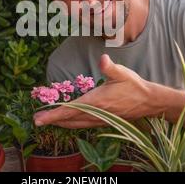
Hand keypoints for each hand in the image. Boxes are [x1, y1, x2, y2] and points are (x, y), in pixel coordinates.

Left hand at [33, 54, 167, 127]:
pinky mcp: (103, 121)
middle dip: (52, 120)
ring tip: (47, 121)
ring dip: (61, 123)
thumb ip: (110, 67)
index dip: (53, 115)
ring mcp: (99, 119)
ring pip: (75, 124)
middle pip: (69, 119)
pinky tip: (67, 122)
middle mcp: (96, 113)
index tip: (39, 118)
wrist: (148, 102)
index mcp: (98, 101)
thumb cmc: (134, 85)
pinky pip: (83, 125)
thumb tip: (103, 58)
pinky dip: (71, 124)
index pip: (71, 109)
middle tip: (36, 120)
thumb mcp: (123, 73)